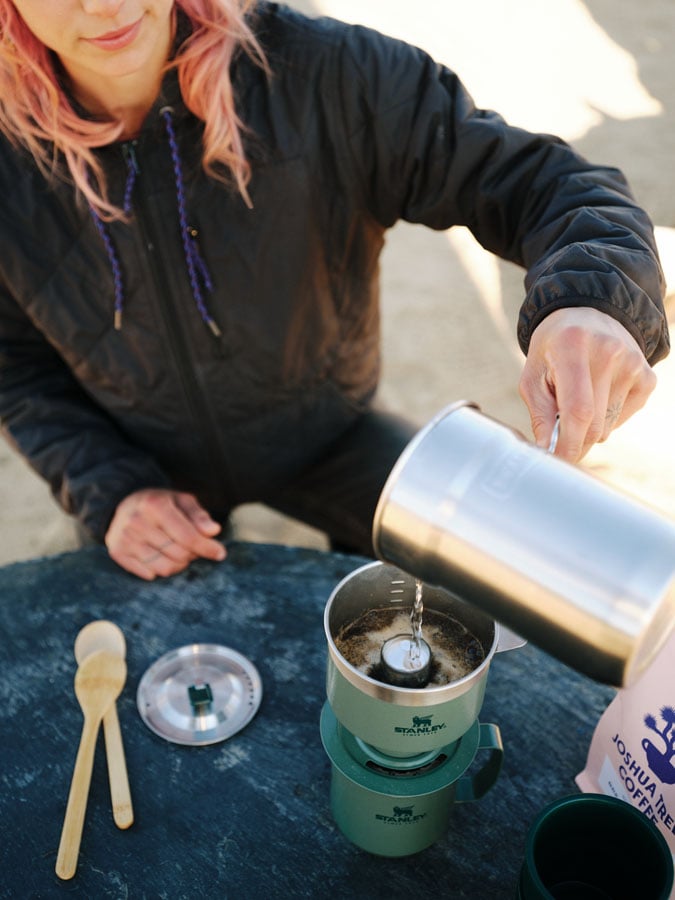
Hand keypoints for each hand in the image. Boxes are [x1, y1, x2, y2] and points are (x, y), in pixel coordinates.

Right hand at [105, 488, 226, 579]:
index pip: (188, 537)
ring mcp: (125, 538)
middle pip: (179, 554)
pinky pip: (149, 574)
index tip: (220, 553)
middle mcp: (137, 522)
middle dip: (192, 554)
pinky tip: (160, 555)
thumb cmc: (160, 503)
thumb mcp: (181, 501)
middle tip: (192, 546)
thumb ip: (199, 516)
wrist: (123, 503)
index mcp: (155, 505)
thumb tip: (214, 530)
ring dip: (178, 564)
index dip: (207, 548)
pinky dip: (160, 569)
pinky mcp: (117, 552)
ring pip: (165, 568)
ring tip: (178, 551)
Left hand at [519, 307, 656, 461]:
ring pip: (609, 425)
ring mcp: (633, 363)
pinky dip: (608, 417)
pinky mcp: (647, 375)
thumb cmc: (552, 350)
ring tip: (578, 397)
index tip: (559, 461)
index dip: (569, 443)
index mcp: (572, 347)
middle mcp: (609, 352)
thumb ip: (539, 414)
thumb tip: (547, 451)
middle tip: (559, 435)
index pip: (577, 411)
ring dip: (590, 426)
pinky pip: (624, 416)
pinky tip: (598, 393)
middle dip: (575, 440)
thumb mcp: (533, 375)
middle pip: (595, 424)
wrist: (586, 316)